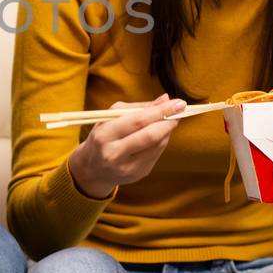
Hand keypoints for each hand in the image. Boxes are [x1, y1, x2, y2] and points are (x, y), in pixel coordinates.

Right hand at [66, 94, 187, 198]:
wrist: (92, 169)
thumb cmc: (104, 136)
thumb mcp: (111, 118)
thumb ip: (138, 107)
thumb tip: (165, 99)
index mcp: (104, 135)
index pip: (137, 121)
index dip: (160, 111)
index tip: (177, 102)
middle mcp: (114, 154)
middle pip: (150, 136)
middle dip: (168, 121)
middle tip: (180, 110)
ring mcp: (127, 167)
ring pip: (157, 145)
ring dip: (167, 130)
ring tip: (169, 119)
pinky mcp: (138, 174)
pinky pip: (157, 154)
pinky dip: (162, 141)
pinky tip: (161, 134)